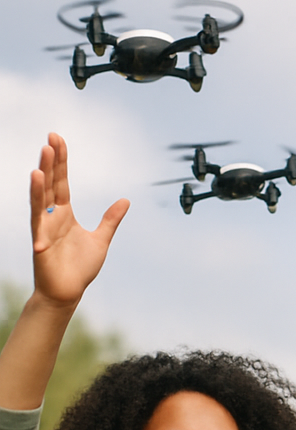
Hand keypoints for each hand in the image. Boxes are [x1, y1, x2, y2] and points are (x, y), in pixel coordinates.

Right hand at [30, 133, 128, 310]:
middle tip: (51, 138)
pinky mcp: (40, 239)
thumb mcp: (101, 239)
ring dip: (42, 177)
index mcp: (64, 213)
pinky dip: (37, 202)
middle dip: (51, 161)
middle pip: (51, 183)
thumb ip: (110, 220)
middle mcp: (52, 215)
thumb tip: (125, 200)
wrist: (68, 291)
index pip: (62, 182)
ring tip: (42, 156)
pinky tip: (36, 182)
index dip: (61, 161)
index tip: (57, 139)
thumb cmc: (80, 267)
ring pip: (41, 196)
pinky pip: (37, 217)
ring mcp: (44, 226)